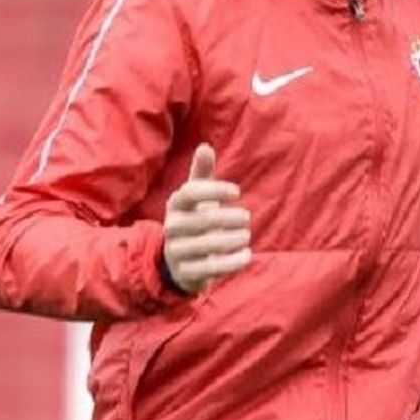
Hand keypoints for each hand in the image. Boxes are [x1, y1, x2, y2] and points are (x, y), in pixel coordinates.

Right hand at [162, 144, 251, 293]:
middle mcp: (172, 227)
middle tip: (246, 217)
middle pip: (202, 220)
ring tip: (246, 235)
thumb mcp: (196, 198)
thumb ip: (202, 174)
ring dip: (232, 240)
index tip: (237, 192)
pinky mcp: (186, 273)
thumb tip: (205, 146)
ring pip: (207, 246)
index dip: (214, 189)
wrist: (178, 262)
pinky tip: (247, 255)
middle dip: (228, 218)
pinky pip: (211, 269)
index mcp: (175, 205)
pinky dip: (232, 262)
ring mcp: (177, 252)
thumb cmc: (194, 220)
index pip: (190, 192)